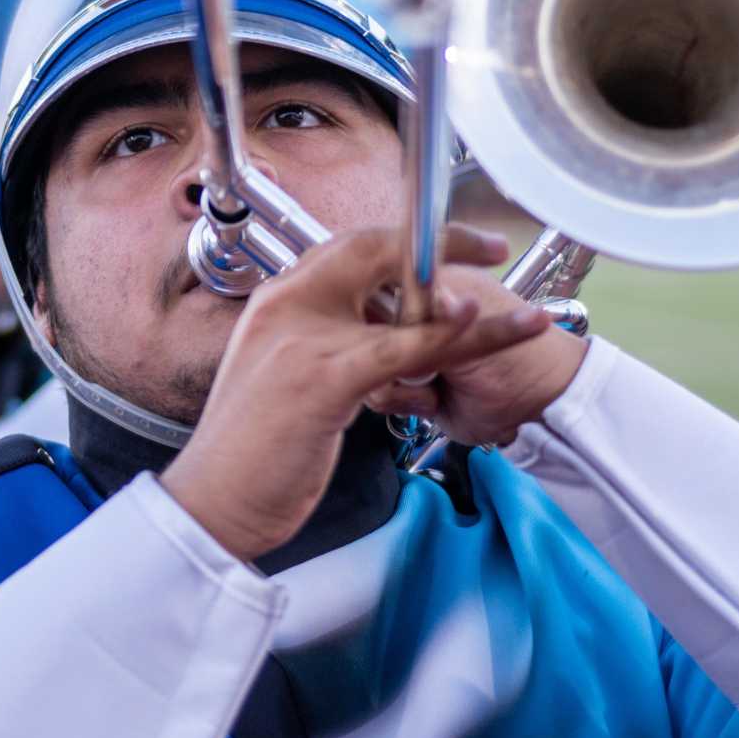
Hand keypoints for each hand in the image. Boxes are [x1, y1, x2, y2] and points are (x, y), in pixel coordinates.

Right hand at [159, 224, 548, 562]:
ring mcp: (304, 338)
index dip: (406, 239)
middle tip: (495, 248)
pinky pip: (397, 348)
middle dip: (444, 243)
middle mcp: (288, 304)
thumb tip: (367, 333)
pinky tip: (474, 325)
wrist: (213, 498)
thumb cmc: (250, 448)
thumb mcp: (284, 375)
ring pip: (404, 307)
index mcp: (279, 300)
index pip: (351, 247)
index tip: (449, 241)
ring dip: (475, 310)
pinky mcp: (323, 379)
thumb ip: (321, 343)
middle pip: (378, 251)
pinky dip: (442, 335)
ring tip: (526, 317)